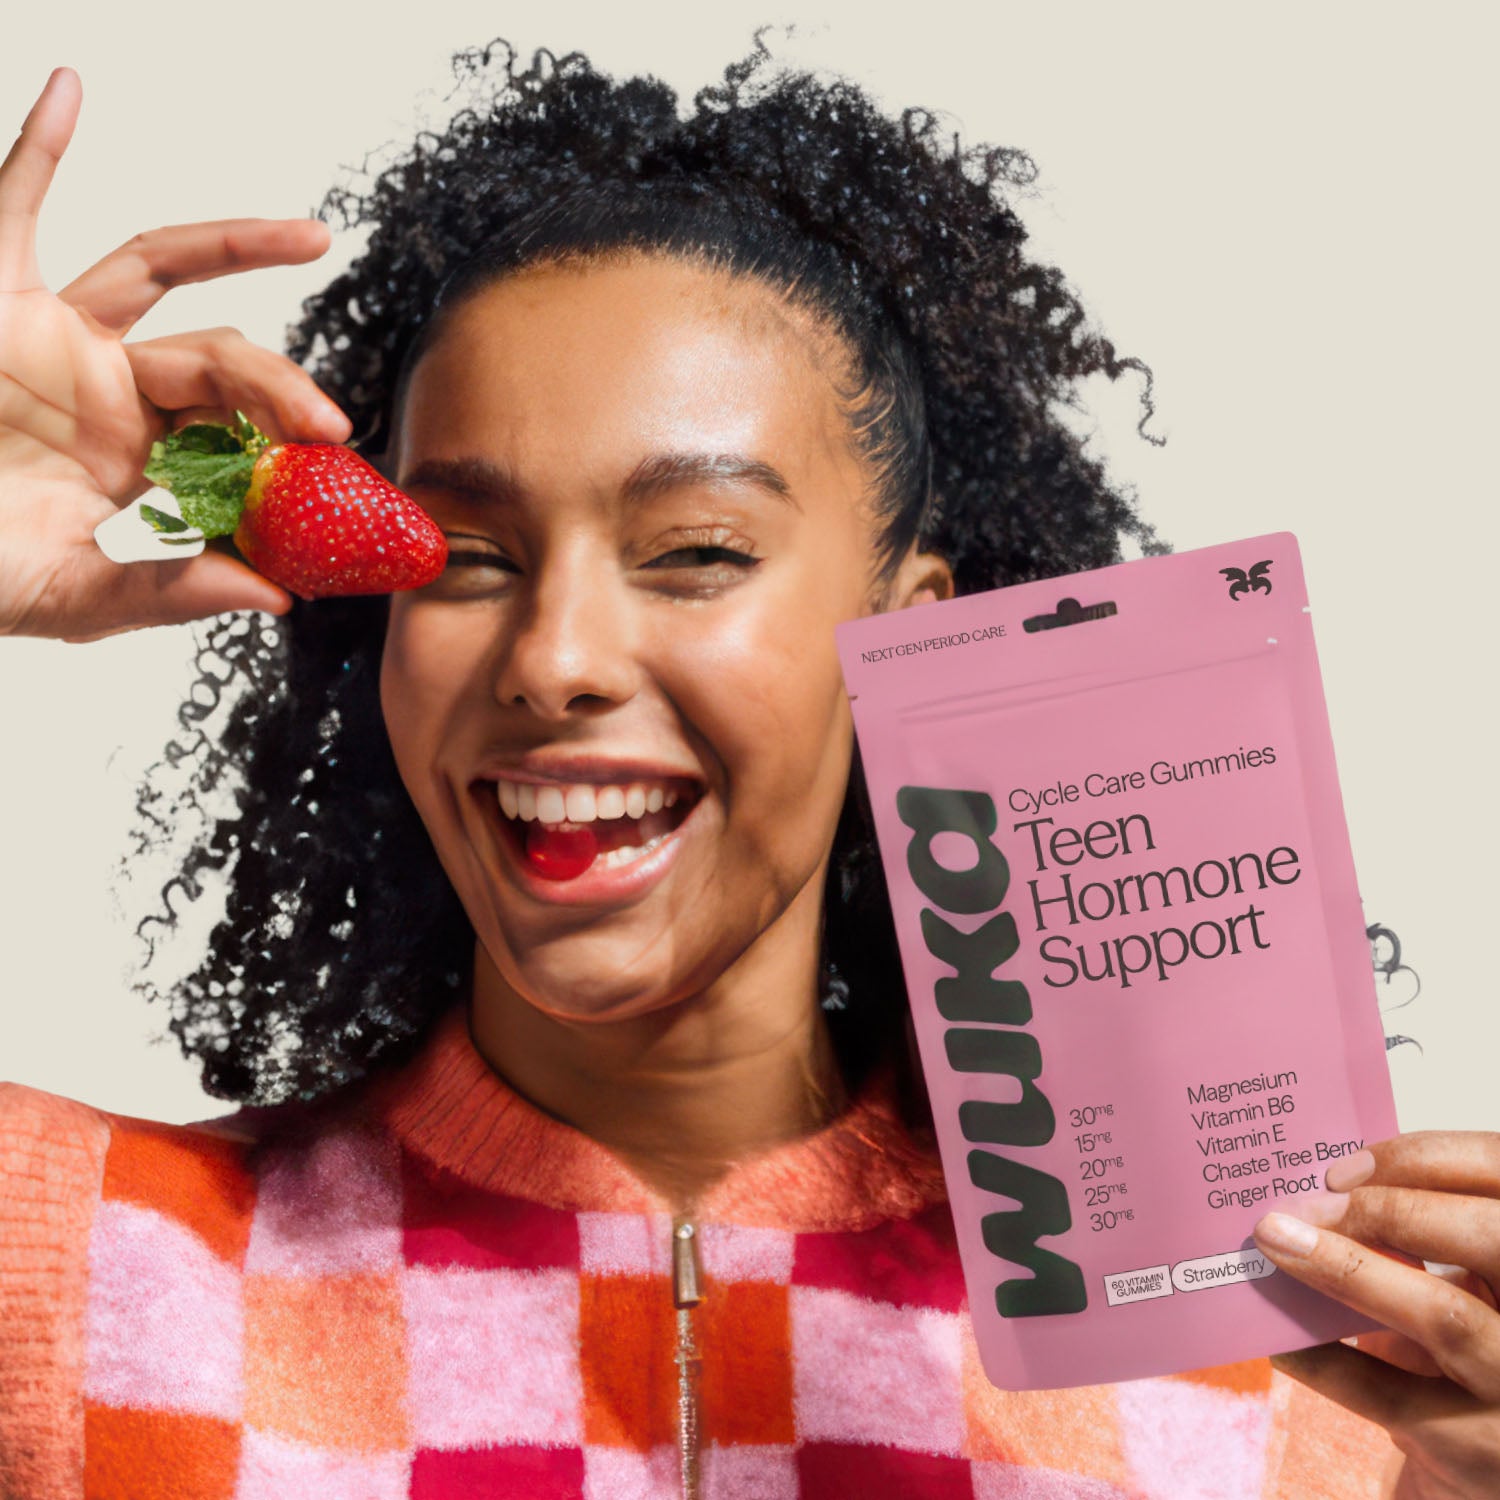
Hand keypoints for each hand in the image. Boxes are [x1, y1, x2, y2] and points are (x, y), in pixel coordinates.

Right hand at [0, 67, 351, 642]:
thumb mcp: (74, 597)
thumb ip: (167, 593)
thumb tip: (276, 597)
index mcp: (140, 457)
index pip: (233, 435)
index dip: (284, 446)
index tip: (337, 465)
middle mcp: (111, 389)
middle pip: (217, 359)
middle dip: (278, 385)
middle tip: (332, 426)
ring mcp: (55, 336)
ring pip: (154, 270)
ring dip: (233, 246)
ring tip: (312, 236)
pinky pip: (10, 209)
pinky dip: (39, 149)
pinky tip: (71, 90)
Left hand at [1253, 1133, 1499, 1498]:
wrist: (1489, 1463)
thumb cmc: (1471, 1350)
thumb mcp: (1474, 1286)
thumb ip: (1428, 1236)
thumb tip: (1323, 1186)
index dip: (1428, 1158)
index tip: (1345, 1166)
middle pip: (1492, 1236)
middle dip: (1393, 1208)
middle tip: (1312, 1201)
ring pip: (1443, 1314)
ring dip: (1345, 1269)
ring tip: (1276, 1241)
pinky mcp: (1478, 1448)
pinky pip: (1388, 1395)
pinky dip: (1323, 1361)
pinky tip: (1276, 1340)